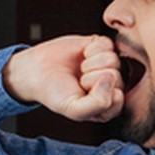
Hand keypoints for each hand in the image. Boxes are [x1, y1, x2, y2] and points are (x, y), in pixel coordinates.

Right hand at [1, 35, 123, 122]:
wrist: (37, 71)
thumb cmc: (55, 93)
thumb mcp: (74, 110)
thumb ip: (98, 104)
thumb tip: (110, 76)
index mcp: (107, 105)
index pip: (118, 99)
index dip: (99, 94)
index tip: (82, 94)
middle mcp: (112, 85)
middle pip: (116, 77)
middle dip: (92, 78)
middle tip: (79, 80)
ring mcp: (108, 64)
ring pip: (113, 59)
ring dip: (91, 63)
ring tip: (80, 68)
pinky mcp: (102, 46)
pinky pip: (107, 44)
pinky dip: (91, 48)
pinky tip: (82, 55)